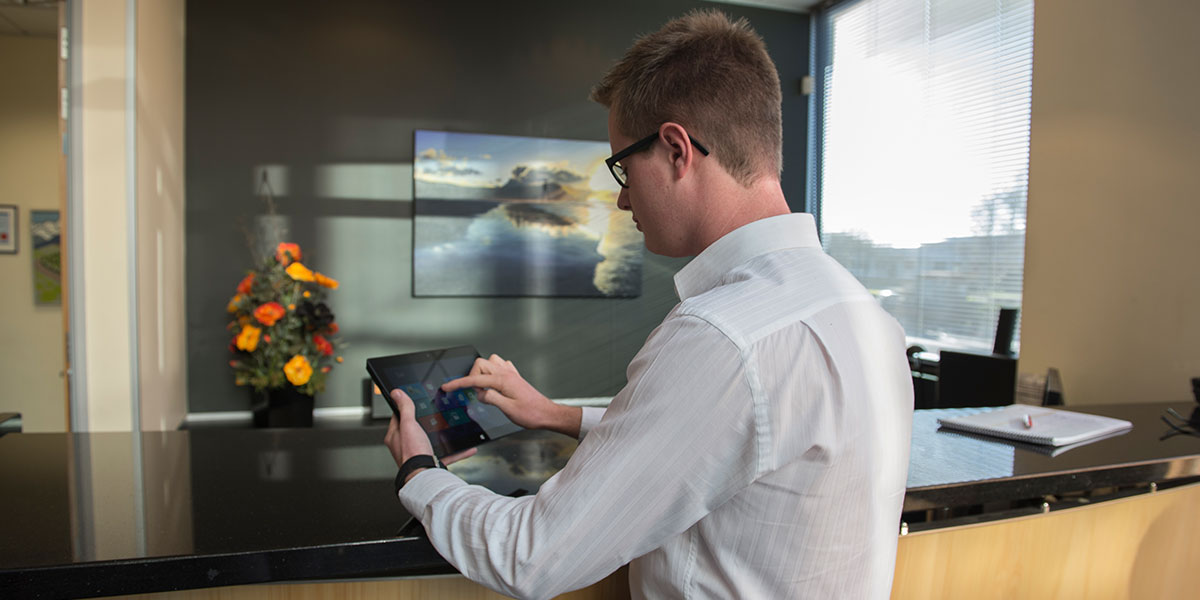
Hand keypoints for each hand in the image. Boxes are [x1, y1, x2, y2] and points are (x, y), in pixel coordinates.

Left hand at [383, 389, 475, 483]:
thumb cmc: (413, 452)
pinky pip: (447, 455)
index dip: (406, 407)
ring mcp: (419, 454)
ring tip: (452, 428)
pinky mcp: (432, 462)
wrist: (424, 476)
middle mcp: (405, 446)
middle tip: (437, 412)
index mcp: (395, 436)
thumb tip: (397, 393)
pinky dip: (458, 451)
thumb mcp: (408, 424)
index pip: (399, 416)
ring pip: (432, 442)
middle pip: (416, 429)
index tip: (415, 400)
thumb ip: (405, 408)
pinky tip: (467, 448)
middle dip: (428, 421)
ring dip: (443, 436)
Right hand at [441, 354, 580, 437]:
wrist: (547, 414)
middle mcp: (507, 373)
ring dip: (483, 373)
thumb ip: (491, 398)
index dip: (458, 383)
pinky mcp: (514, 377)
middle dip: (473, 377)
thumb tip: (480, 392)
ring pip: (490, 361)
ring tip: (484, 388)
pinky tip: (494, 384)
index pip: (475, 380)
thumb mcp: (508, 410)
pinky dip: (493, 372)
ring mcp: (511, 374)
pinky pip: (500, 365)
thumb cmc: (531, 414)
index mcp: (504, 380)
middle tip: (476, 392)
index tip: (447, 387)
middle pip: (480, 364)